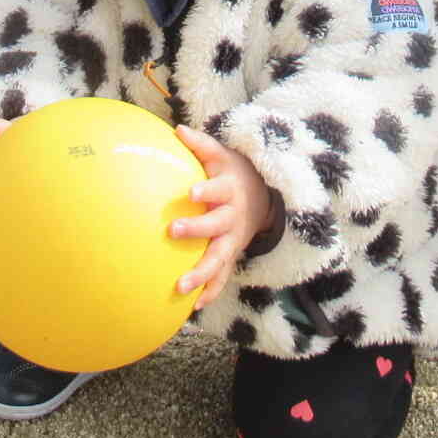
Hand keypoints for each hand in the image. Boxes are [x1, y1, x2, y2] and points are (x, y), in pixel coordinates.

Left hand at [170, 124, 274, 310]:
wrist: (264, 198)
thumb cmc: (232, 173)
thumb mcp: (222, 155)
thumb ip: (200, 144)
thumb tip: (177, 129)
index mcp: (229, 191)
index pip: (218, 190)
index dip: (207, 191)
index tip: (192, 193)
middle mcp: (232, 217)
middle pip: (216, 225)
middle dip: (196, 230)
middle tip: (172, 231)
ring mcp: (233, 240)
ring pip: (219, 259)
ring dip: (201, 274)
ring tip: (181, 287)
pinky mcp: (231, 256)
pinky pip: (223, 277)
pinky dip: (211, 292)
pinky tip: (194, 308)